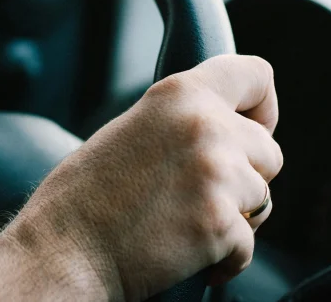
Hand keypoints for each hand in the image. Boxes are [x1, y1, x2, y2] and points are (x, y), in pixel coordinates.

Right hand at [0, 55, 282, 300]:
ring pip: (262, 198)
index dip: (262, 106)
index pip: (256, 76)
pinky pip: (248, 243)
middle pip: (268, 151)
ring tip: (184, 223)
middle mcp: (205, 127)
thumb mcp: (130, 131)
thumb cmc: (83, 197)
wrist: (62, 250)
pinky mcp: (219, 225)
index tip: (253, 127)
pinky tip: (185, 251)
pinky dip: (224, 255)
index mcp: (178, 95)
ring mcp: (216, 176)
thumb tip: (218, 134)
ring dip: (234, 215)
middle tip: (200, 193)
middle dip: (244, 175)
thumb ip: (179, 123)